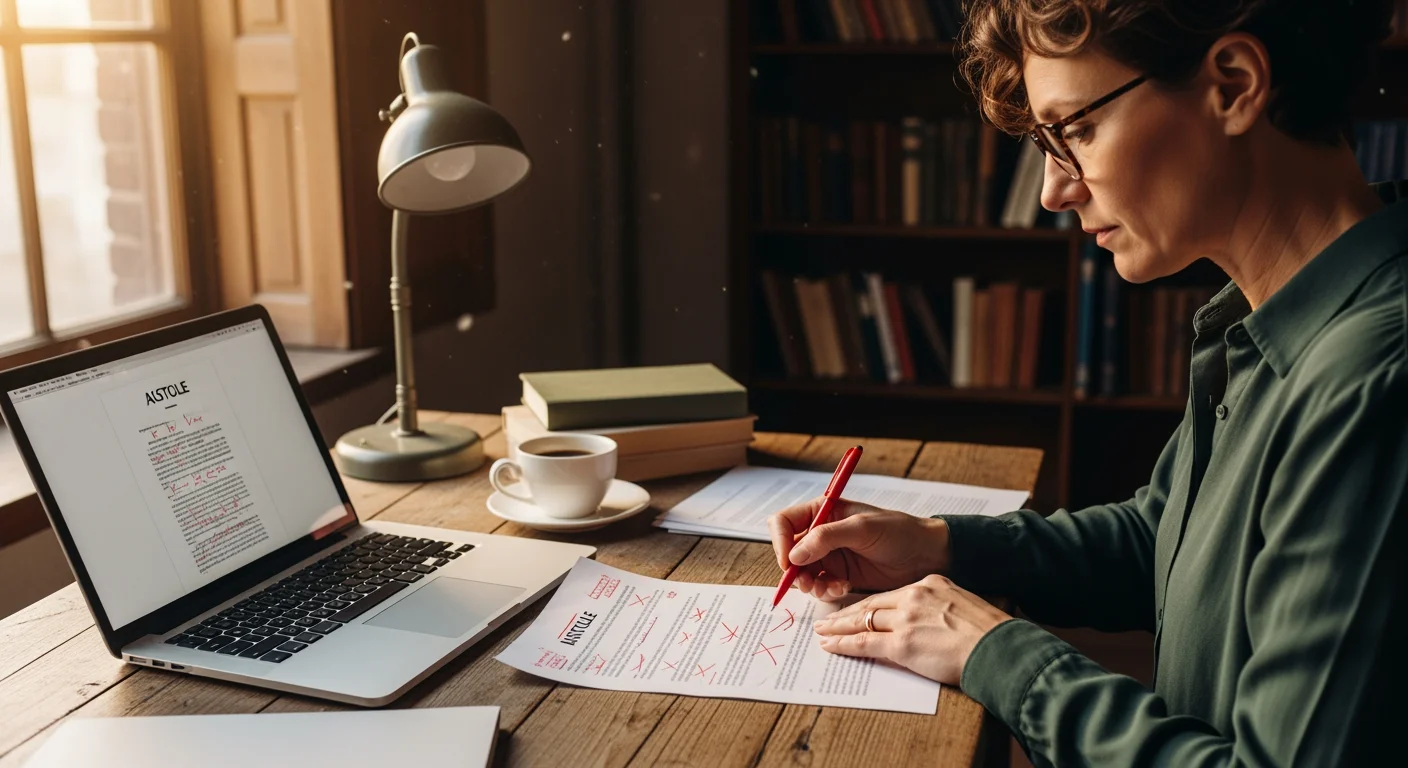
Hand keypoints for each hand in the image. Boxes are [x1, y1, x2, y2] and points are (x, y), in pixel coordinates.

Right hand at [767, 497, 950, 599]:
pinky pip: (819, 586)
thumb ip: (826, 537)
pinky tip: (843, 587)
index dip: (780, 542)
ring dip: (811, 584)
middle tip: (808, 582)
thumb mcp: (863, 528)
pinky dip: (825, 591)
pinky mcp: (839, 575)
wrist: (927, 556)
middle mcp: (822, 533)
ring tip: (832, 587)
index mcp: (823, 511)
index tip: (789, 562)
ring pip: (802, 573)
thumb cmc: (900, 532)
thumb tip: (794, 554)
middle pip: (788, 552)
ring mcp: (830, 555)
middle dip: (795, 570)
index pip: (784, 523)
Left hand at [811, 575, 1010, 684]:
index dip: (869, 603)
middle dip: (847, 613)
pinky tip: (830, 645)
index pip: (890, 595)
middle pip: (871, 604)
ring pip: (862, 620)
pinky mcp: (902, 643)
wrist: (1000, 650)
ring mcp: (907, 619)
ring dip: (838, 627)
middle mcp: (915, 596)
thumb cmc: (989, 634)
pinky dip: (843, 644)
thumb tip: (930, 621)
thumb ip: (941, 608)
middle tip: (828, 618)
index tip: (856, 609)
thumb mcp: (962, 606)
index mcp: (930, 584)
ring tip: (822, 631)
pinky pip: (864, 642)